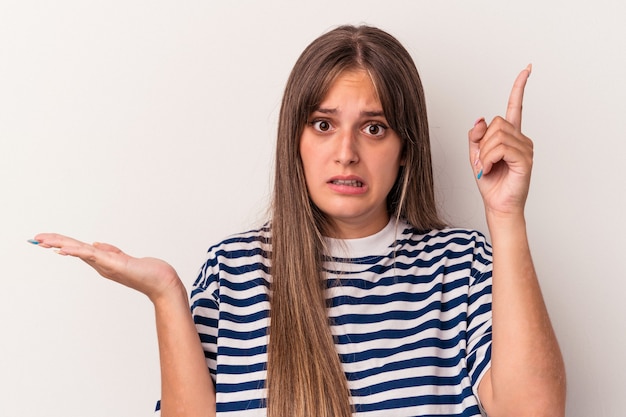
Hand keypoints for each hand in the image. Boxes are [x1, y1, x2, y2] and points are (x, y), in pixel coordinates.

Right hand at [31, 233, 181, 302]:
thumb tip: (95, 244)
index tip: (43, 239)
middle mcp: (101, 264)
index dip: (61, 243)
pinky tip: (65, 249)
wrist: (161, 282)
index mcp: (102, 262)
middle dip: (54, 243)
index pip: (77, 249)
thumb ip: (109, 251)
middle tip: (34, 238)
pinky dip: (78, 251)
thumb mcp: (124, 258)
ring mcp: (106, 265)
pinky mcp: (115, 265)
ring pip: (79, 251)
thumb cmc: (146, 272)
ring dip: (61, 245)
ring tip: (44, 241)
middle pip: (73, 250)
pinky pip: (93, 256)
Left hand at [469, 65, 533, 216]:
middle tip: (482, 161)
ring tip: (487, 167)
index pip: (515, 107)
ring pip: (497, 136)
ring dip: (484, 153)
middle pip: (496, 123)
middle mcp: (521, 139)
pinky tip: (490, 169)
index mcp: (510, 135)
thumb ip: (475, 136)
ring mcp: (526, 148)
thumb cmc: (490, 181)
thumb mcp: (475, 155)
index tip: (528, 68)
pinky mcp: (525, 160)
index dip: (520, 87)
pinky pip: (501, 148)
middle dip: (482, 142)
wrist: (497, 204)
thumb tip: (480, 118)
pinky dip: (489, 158)